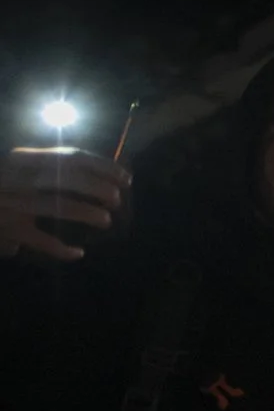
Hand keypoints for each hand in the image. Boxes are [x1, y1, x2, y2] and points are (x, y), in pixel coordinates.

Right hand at [1, 147, 127, 262]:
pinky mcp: (10, 229)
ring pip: (57, 206)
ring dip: (86, 213)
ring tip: (105, 220)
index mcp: (25, 159)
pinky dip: (61, 249)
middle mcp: (20, 178)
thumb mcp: (19, 165)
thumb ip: (47, 165)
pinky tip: (78, 253)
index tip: (125, 177)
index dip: (104, 167)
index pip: (71, 156)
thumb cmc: (0, 181)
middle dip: (99, 188)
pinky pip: (40, 241)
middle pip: (68, 178)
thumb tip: (93, 172)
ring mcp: (14, 204)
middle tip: (117, 199)